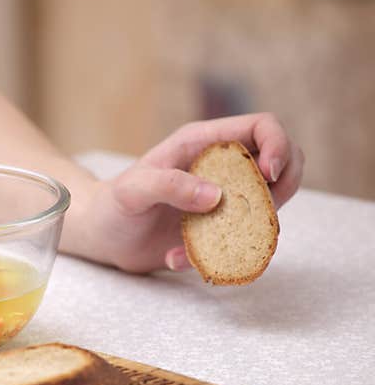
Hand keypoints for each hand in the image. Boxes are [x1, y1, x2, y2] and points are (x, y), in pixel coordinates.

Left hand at [87, 113, 303, 272]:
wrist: (100, 237)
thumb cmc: (112, 205)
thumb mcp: (131, 192)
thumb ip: (169, 186)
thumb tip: (216, 195)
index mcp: (203, 144)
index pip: (262, 126)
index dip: (278, 146)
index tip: (267, 175)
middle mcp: (220, 169)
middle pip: (284, 164)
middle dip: (282, 189)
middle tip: (255, 213)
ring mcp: (223, 200)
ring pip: (268, 206)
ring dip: (247, 231)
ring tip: (202, 243)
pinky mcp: (217, 229)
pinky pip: (240, 241)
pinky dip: (218, 255)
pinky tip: (176, 258)